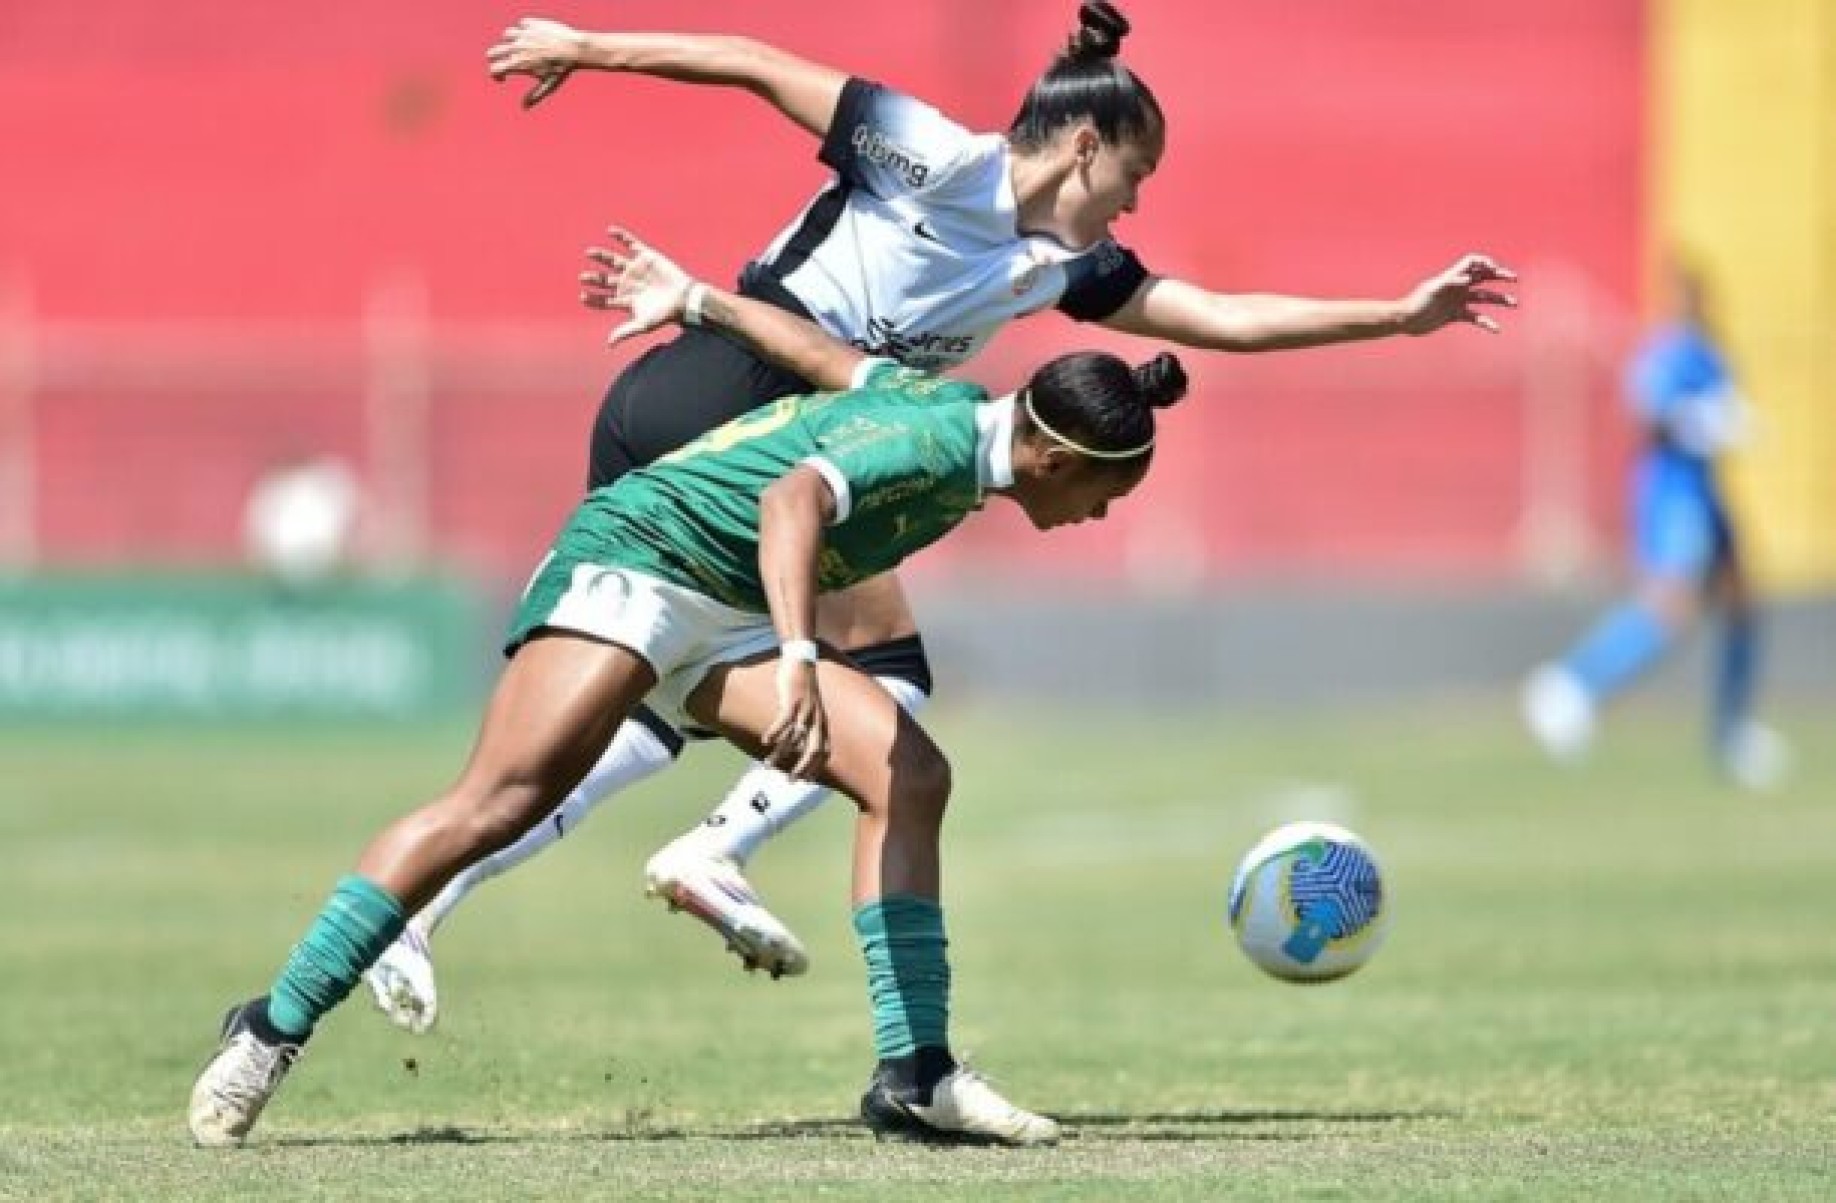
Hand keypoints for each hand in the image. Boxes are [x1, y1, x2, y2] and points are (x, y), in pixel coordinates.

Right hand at [486, 17, 586, 107]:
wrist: (575, 48)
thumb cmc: (562, 69)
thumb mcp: (548, 85)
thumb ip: (535, 96)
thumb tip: (524, 107)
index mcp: (519, 63)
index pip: (495, 68)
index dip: (495, 75)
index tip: (502, 79)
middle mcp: (517, 47)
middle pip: (493, 52)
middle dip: (495, 59)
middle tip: (505, 63)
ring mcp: (523, 33)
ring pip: (507, 36)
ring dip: (511, 43)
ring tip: (522, 49)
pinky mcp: (532, 23)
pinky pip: (521, 25)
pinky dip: (524, 30)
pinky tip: (532, 37)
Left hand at [579, 228, 696, 344]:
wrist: (685, 298)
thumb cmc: (665, 314)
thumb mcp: (644, 324)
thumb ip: (625, 332)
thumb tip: (609, 344)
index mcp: (626, 300)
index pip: (603, 299)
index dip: (592, 298)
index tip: (582, 296)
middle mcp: (628, 283)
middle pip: (605, 280)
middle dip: (594, 278)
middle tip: (584, 277)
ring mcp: (636, 269)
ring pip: (613, 261)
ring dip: (601, 256)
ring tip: (589, 253)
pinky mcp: (646, 256)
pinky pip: (631, 244)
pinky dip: (621, 237)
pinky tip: (610, 231)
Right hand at [762, 658, 828, 779]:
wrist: (802, 662)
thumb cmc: (803, 688)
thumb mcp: (809, 708)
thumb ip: (806, 724)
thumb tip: (796, 741)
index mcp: (822, 723)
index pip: (824, 752)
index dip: (815, 768)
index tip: (804, 780)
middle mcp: (816, 719)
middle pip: (813, 750)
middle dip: (802, 768)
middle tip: (790, 780)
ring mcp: (805, 710)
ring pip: (794, 739)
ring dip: (781, 754)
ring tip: (768, 765)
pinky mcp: (793, 701)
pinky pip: (784, 722)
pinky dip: (775, 733)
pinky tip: (765, 741)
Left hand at [1398, 253, 1518, 334]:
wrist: (1405, 321)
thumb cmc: (1416, 302)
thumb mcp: (1432, 290)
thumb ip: (1450, 281)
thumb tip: (1468, 278)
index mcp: (1453, 276)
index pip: (1473, 262)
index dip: (1485, 262)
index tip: (1494, 270)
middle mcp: (1458, 286)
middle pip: (1483, 276)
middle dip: (1499, 275)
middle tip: (1514, 278)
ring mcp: (1458, 300)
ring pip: (1484, 297)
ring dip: (1499, 299)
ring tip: (1514, 303)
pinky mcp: (1456, 315)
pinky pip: (1476, 317)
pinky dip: (1487, 322)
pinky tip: (1496, 329)